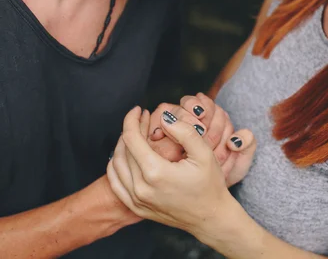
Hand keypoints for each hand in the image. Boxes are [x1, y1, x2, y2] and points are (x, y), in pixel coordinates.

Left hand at [106, 107, 255, 235]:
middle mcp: (141, 188)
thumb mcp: (204, 153)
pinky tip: (126, 156)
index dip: (132, 119)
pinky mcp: (137, 207)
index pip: (131, 138)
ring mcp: (137, 200)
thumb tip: (164, 118)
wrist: (211, 217)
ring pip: (115, 165)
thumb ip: (184, 131)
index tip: (139, 110)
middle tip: (141, 119)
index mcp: (156, 172)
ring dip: (122, 145)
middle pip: (123, 149)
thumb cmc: (210, 185)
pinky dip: (116, 166)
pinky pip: (115, 183)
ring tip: (135, 134)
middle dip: (130, 129)